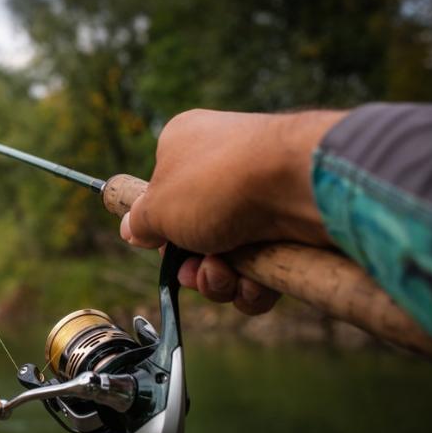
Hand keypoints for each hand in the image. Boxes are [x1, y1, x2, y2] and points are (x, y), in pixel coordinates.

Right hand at [121, 109, 346, 314]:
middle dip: (192, 265)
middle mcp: (223, 168)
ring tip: (224, 274)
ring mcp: (260, 198)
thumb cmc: (218, 183)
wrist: (299, 183)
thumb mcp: (158, 206)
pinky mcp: (291, 228)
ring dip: (220, 280)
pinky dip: (253, 286)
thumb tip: (132, 229)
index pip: (163, 195)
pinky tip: (253, 282)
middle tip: (195, 270)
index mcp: (186, 146)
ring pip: (229, 259)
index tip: (160, 243)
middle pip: (195, 235)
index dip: (160, 228)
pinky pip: (262, 271)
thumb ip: (139, 221)